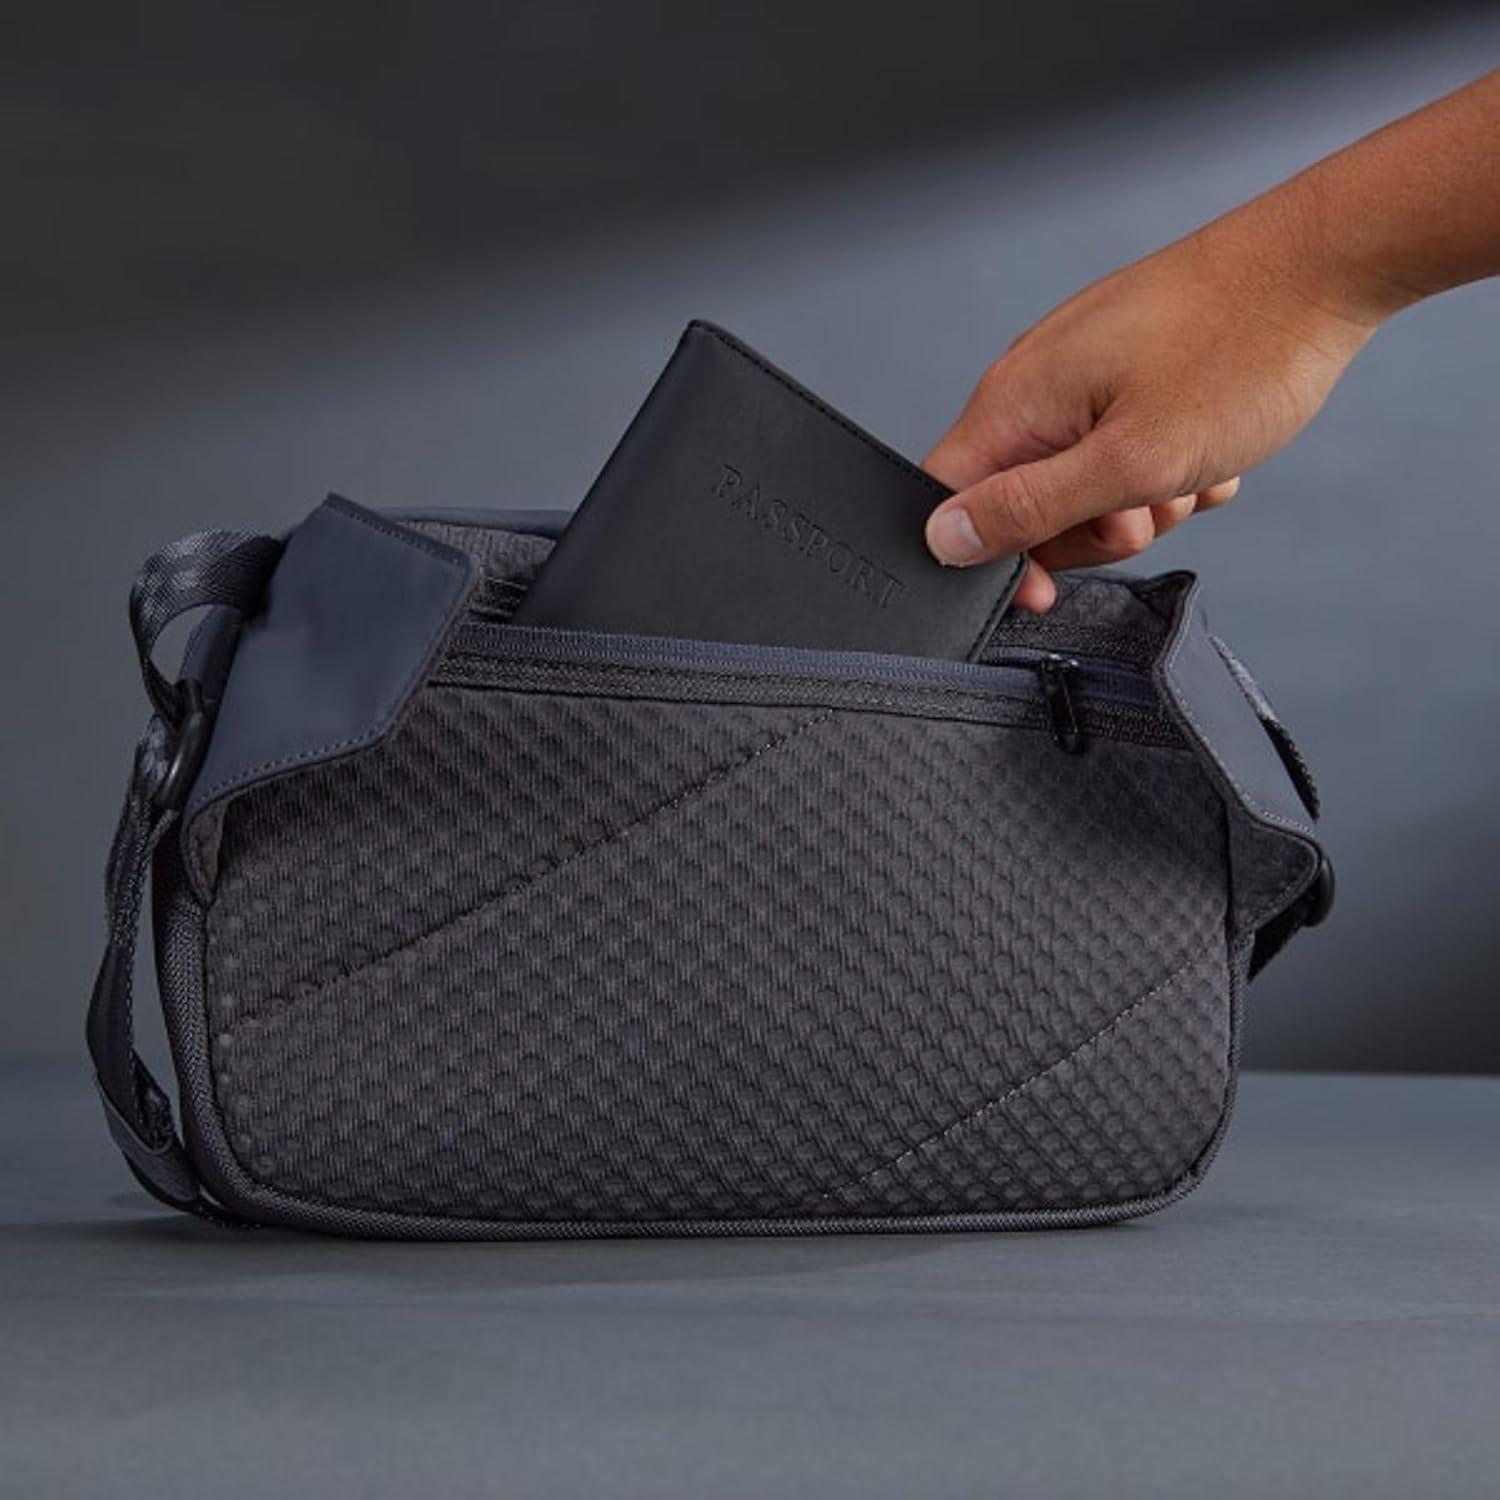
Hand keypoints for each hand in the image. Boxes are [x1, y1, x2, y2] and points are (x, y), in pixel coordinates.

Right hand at [923, 203, 1380, 609]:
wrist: (1326, 265)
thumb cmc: (1241, 350)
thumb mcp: (1130, 462)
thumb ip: (1029, 508)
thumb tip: (944, 539)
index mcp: (1016, 398)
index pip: (950, 501)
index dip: (986, 559)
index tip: (1046, 590)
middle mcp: (1039, 381)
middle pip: (1021, 502)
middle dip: (1088, 529)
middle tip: (1146, 505)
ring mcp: (1087, 374)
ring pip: (1084, 485)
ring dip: (1142, 501)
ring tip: (1192, 469)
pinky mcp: (1132, 373)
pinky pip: (1130, 453)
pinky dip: (1170, 468)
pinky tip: (1211, 448)